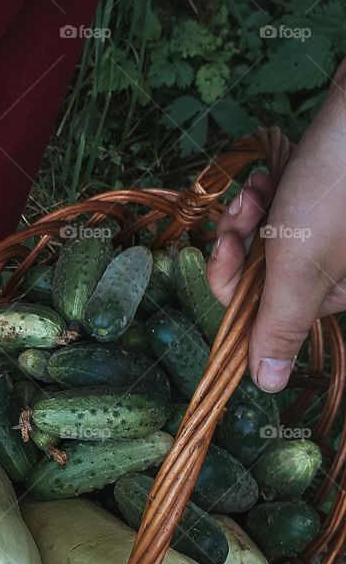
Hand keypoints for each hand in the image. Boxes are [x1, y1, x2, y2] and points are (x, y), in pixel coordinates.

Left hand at [207, 59, 345, 392]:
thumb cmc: (336, 190)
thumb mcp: (300, 265)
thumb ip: (280, 325)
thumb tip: (268, 387)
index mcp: (337, 294)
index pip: (262, 311)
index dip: (233, 281)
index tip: (228, 249)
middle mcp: (337, 269)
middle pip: (258, 273)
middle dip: (239, 242)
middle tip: (243, 213)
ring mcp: (329, 232)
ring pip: (262, 238)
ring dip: (247, 214)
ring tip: (258, 189)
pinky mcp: (323, 198)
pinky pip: (276, 209)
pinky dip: (263, 193)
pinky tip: (266, 176)